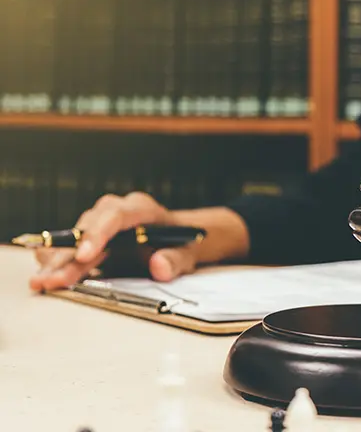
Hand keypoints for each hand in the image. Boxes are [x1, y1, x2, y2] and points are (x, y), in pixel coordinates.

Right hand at [29, 192, 198, 291]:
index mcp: (140, 209)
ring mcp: (99, 224)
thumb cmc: (181, 243)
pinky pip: (69, 248)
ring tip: (41, 283)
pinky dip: (57, 264)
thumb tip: (159, 266)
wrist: (176, 240)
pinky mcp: (90, 239)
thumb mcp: (187, 253)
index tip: (85, 256)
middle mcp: (114, 211)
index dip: (98, 234)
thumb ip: (175, 259)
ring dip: (57, 263)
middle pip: (87, 230)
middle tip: (52, 280)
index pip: (116, 215)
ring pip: (73, 240)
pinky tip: (45, 277)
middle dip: (69, 257)